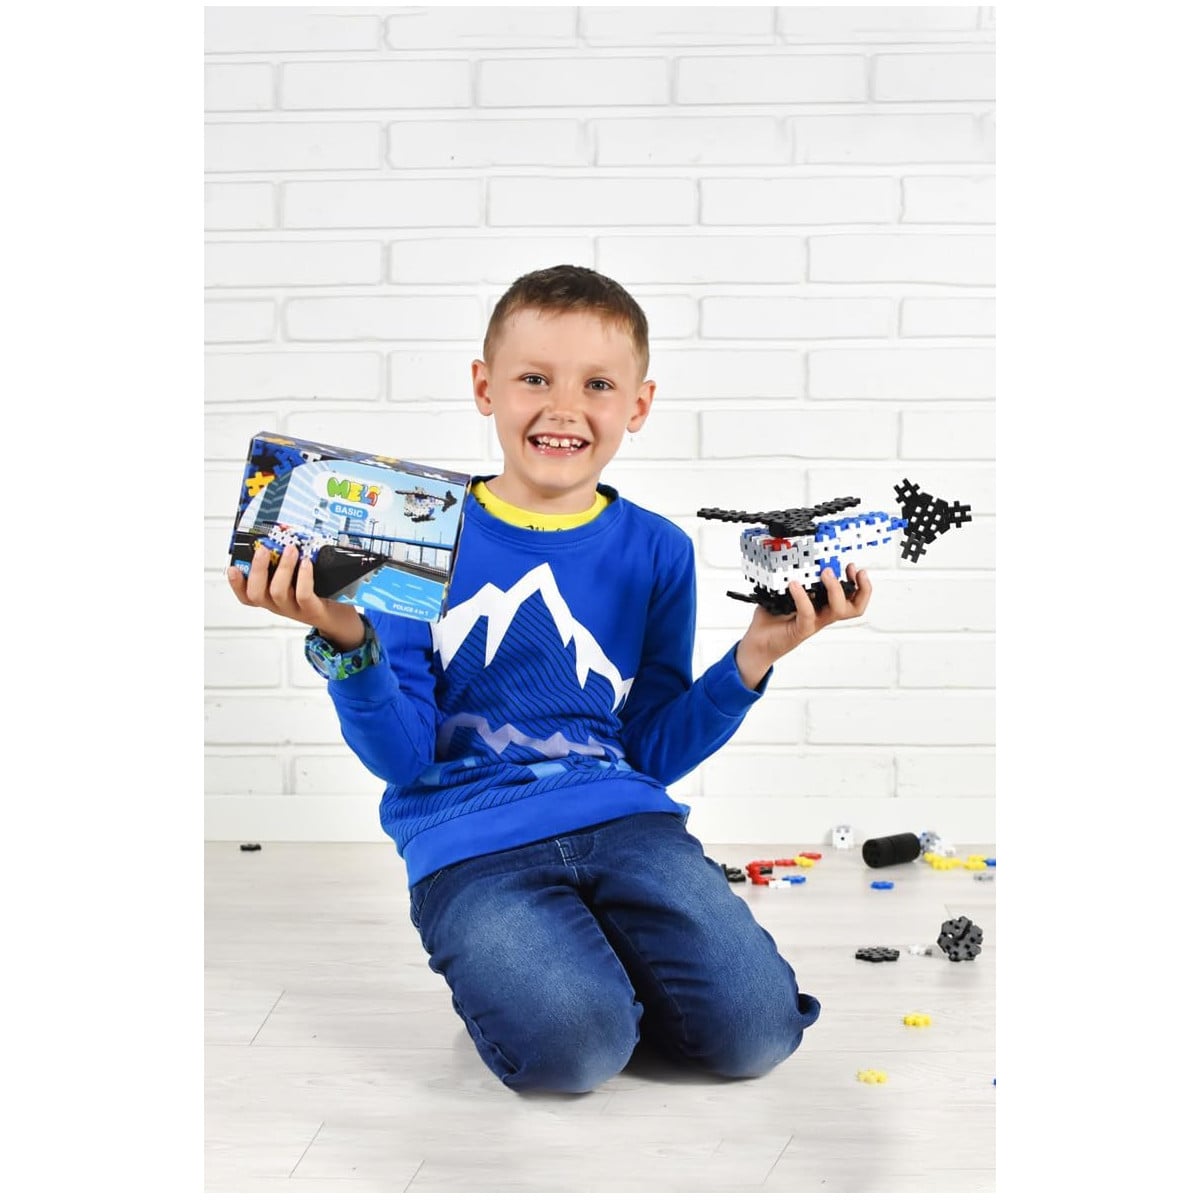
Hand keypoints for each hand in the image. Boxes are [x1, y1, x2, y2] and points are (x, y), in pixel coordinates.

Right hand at [226, 544, 365, 650]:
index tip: (232, 568)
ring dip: (283, 568)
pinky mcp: (313, 610)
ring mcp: (295, 610)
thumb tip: (283, 540)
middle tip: (263, 550)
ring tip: (291, 550)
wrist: (342, 620)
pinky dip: (303, 577)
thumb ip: (288, 567)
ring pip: (278, 592)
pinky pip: (303, 595)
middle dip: (257, 570)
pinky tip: (306, 564)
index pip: (247, 596)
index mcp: (273, 598)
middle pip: (257, 594)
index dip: (236, 584)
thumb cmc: (320, 596)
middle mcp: (280, 605)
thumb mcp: (299, 581)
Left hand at [734, 565, 871, 688]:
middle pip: (854, 608)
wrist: (757, 644)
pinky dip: (802, 597)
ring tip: (825, 573)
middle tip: (850, 571)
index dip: (860, 585)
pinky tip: (794, 585)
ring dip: (835, 589)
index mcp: (822, 607)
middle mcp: (822, 615)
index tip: (854, 569)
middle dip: (860, 588)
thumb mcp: (784, 594)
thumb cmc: (771, 620)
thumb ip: (792, 580)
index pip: (851, 599)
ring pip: (837, 610)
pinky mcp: (800, 630)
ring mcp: (813, 623)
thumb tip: (793, 561)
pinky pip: (808, 613)